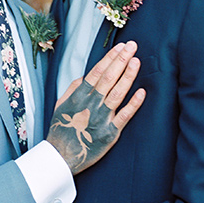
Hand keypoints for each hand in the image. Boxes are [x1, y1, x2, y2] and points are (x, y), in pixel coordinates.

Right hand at [47, 41, 144, 173]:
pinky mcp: (110, 134)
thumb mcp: (61, 104)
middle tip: (132, 46)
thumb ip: (74, 88)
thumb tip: (87, 75)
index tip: (120, 46)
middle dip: (121, 60)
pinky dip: (133, 104)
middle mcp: (91, 105)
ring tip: (136, 61)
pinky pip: (124, 117)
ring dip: (128, 76)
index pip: (97, 72)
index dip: (109, 58)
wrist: (62, 156)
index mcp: (79, 96)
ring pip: (118, 93)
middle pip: (108, 78)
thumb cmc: (62, 128)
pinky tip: (142, 92)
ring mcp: (102, 118)